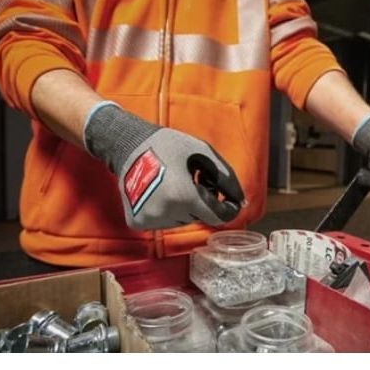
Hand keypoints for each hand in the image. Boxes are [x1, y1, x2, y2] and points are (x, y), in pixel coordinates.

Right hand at [84, 103, 243, 228]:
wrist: (129, 146)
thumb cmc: (168, 146)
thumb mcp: (202, 153)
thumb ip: (225, 176)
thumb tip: (241, 200)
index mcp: (184, 196)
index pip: (217, 217)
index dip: (226, 208)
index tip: (227, 199)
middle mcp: (167, 213)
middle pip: (199, 217)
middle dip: (202, 202)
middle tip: (192, 181)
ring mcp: (150, 220)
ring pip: (182, 221)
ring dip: (184, 207)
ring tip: (174, 185)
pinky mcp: (138, 223)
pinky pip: (164, 222)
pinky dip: (167, 211)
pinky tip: (160, 193)